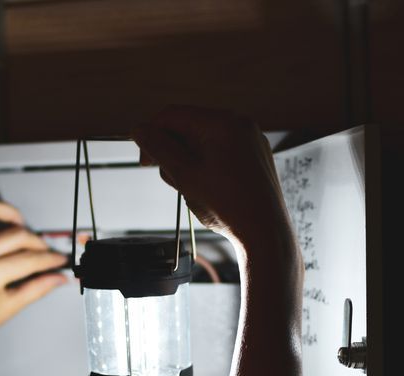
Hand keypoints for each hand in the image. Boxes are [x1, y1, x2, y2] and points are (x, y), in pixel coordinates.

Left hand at [0, 200, 67, 357]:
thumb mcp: (7, 310)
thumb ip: (36, 289)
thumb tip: (58, 278)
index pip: (31, 259)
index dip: (52, 260)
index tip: (60, 261)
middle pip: (17, 234)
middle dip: (38, 242)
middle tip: (45, 253)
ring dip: (9, 213)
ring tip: (19, 225)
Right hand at [131, 106, 292, 252]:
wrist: (264, 231)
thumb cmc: (227, 205)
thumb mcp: (184, 174)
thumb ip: (159, 148)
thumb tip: (138, 129)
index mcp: (221, 122)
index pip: (172, 115)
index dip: (152, 136)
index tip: (146, 161)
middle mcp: (239, 123)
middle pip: (188, 127)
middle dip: (174, 153)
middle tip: (176, 181)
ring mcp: (249, 139)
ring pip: (203, 141)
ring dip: (189, 163)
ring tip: (196, 190)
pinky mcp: (254, 155)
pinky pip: (221, 151)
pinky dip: (207, 166)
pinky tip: (211, 190)